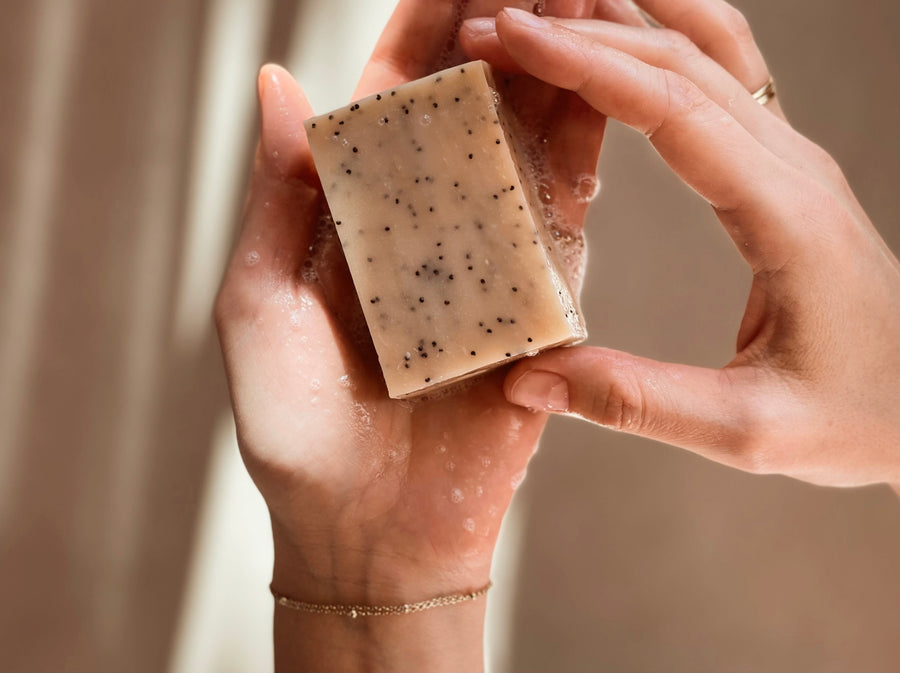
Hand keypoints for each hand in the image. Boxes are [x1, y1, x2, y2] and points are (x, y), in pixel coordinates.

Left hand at [214, 0, 621, 658]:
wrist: (370, 532)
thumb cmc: (295, 429)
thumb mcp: (259, 304)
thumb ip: (278, 197)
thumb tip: (284, 82)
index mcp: (355, 217)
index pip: (391, 100)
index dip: (420, 29)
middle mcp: (427, 226)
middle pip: (470, 107)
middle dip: (502, 31)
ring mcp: (490, 260)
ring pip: (525, 146)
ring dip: (551, 72)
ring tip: (577, 2)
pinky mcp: (541, 304)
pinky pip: (564, 218)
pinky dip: (584, 150)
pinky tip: (605, 86)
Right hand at [462, 1, 899, 487]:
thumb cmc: (859, 416)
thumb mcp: (747, 431)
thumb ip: (635, 400)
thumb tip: (528, 378)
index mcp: (786, 216)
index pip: (674, 108)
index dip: (588, 63)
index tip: (516, 36)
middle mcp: (794, 168)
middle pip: (683, 62)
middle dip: (584, 33)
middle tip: (499, 29)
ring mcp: (793, 162)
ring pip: (710, 53)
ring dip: (629, 23)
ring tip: (553, 14)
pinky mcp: (783, 173)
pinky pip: (724, 80)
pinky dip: (666, 45)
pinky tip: (626, 39)